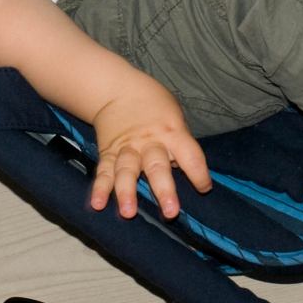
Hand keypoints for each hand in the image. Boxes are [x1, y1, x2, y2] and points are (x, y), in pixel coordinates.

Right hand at [88, 76, 212, 219]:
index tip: (204, 188)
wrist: (116, 88)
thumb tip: (184, 171)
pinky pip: (104, 171)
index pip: (189, 154)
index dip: (198, 172)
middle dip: (164, 190)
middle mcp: (149, 142)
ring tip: (128, 212)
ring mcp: (126, 149)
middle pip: (157, 166)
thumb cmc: (154, 104)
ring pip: (127, 171)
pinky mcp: (108, 153)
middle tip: (170, 213)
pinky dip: (100, 188)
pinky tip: (97, 204)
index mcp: (171, 132)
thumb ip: (179, 143)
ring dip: (127, 192)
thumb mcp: (174, 116)